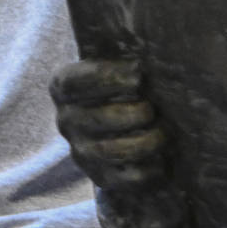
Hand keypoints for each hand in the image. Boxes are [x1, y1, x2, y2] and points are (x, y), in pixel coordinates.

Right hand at [52, 58, 184, 227]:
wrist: (117, 129)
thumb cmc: (119, 87)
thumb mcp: (110, 68)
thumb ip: (120, 58)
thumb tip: (146, 50)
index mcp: (62, 88)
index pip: (75, 82)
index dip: (107, 77)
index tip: (138, 74)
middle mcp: (66, 121)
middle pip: (99, 118)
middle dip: (134, 113)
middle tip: (153, 108)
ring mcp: (81, 152)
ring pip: (113, 151)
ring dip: (146, 142)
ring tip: (164, 133)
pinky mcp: (101, 177)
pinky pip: (127, 178)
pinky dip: (149, 169)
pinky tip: (162, 158)